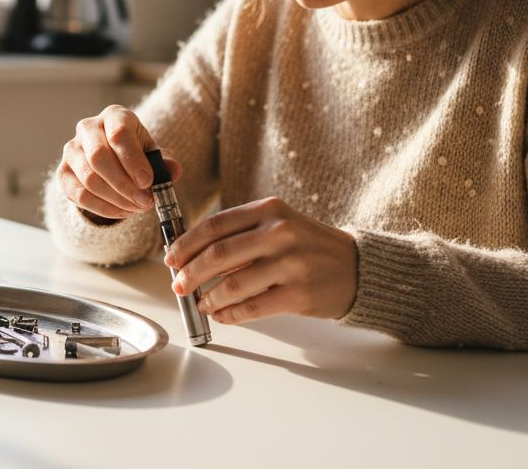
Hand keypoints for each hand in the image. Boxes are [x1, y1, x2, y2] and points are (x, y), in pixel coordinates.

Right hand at [56, 105, 182, 219]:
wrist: (112, 159)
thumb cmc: (135, 153)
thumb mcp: (153, 153)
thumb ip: (165, 162)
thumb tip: (173, 171)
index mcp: (114, 116)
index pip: (119, 133)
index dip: (133, 160)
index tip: (148, 182)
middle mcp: (88, 128)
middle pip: (99, 157)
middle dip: (125, 185)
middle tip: (145, 202)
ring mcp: (71, 150)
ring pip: (89, 178)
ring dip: (116, 199)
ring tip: (137, 208)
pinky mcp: (63, 172)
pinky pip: (79, 194)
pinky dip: (102, 208)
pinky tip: (121, 211)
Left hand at [163, 197, 357, 321]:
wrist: (355, 267)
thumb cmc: (308, 246)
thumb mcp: (279, 225)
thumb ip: (242, 234)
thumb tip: (194, 255)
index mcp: (269, 210)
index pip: (215, 226)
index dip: (186, 244)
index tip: (172, 258)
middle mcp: (279, 233)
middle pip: (218, 255)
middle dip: (190, 273)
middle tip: (178, 285)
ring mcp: (290, 264)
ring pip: (233, 284)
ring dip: (209, 297)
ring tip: (201, 303)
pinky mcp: (298, 294)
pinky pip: (252, 307)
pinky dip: (231, 314)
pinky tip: (222, 315)